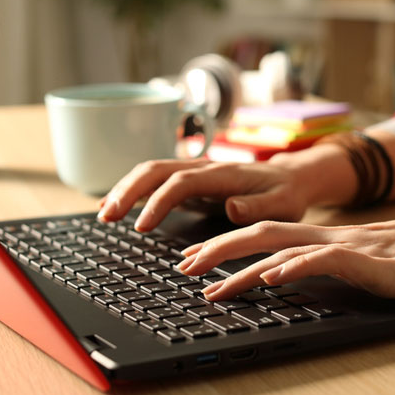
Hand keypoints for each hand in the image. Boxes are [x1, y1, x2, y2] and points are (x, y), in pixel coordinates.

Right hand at [97, 158, 310, 230]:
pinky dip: (132, 191)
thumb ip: (258, 207)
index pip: (182, 182)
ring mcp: (195, 173)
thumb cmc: (286, 195)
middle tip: (108, 216)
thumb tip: (232, 206)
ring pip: (152, 172)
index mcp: (223, 174)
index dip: (158, 201)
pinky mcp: (191, 183)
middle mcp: (204, 168)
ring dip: (125, 189)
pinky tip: (113, 206)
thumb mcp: (282, 205)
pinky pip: (156, 182)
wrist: (291, 179)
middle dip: (129, 190)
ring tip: (103, 214)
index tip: (142, 226)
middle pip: (157, 170)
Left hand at [177, 211, 394, 300]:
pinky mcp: (378, 262)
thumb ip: (351, 269)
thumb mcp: (385, 266)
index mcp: (340, 239)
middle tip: (182, 266)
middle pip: (266, 232)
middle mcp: (341, 236)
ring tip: (206, 279)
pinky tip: (268, 279)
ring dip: (240, 262)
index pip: (276, 235)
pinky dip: (293, 268)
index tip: (200, 258)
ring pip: (286, 245)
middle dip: (218, 247)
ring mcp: (358, 246)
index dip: (233, 244)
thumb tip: (315, 280)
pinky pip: (326, 261)